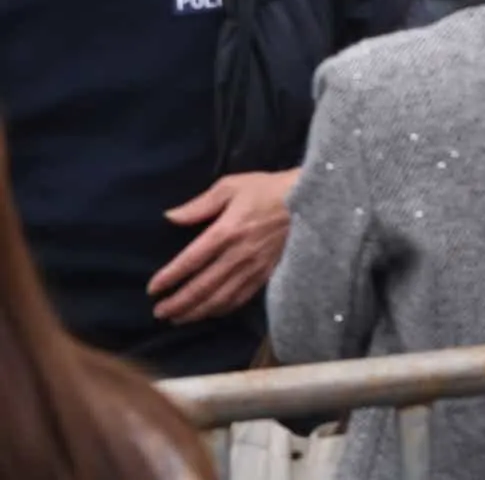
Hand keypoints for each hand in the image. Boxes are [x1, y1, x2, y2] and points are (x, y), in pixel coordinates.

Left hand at [152, 170, 297, 322]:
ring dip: (196, 311)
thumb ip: (200, 204)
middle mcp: (239, 254)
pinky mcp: (268, 273)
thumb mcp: (232, 186)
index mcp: (227, 231)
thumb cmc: (268, 190)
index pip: (190, 260)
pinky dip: (222, 309)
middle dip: (178, 303)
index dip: (169, 277)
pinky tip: (210, 312)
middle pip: (202, 286)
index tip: (153, 289)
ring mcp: (255, 267)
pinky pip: (241, 297)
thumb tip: (171, 217)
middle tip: (159, 312)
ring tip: (178, 319)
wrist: (312, 200)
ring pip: (220, 298)